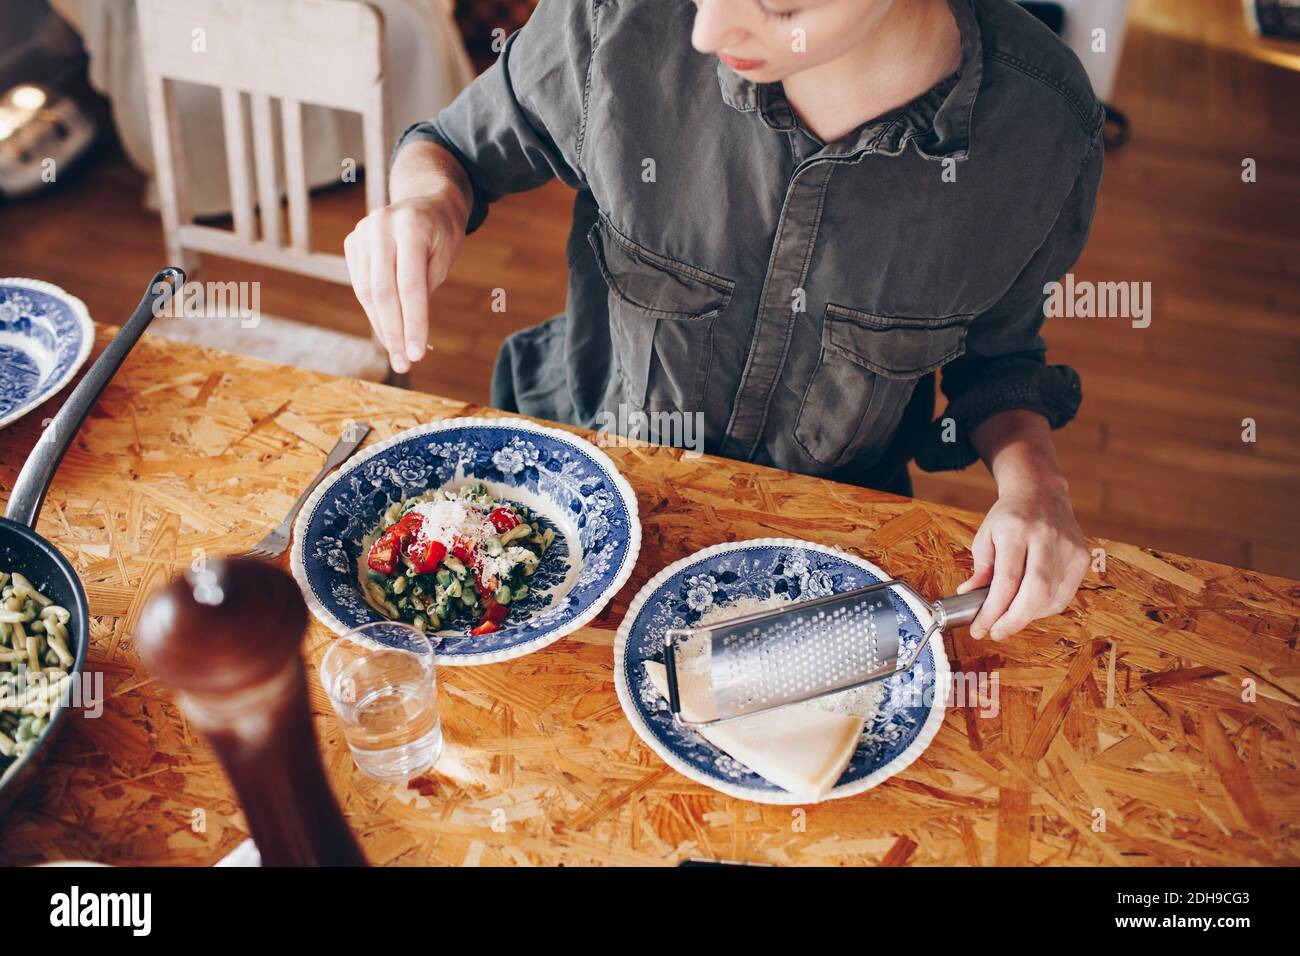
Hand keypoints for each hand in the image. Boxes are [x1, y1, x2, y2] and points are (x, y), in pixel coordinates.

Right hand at [344, 193, 466, 373]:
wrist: (425, 201)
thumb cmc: (442, 235)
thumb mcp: (444, 259)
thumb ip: (424, 290)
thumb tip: (408, 337)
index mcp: (410, 225)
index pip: (410, 285)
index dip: (414, 323)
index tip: (419, 354)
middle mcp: (380, 225)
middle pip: (383, 292)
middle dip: (394, 332)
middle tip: (406, 363)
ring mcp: (361, 232)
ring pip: (368, 292)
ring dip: (383, 328)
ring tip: (398, 355)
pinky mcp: (352, 243)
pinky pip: (361, 286)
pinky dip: (374, 312)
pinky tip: (388, 332)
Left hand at [956, 475, 1088, 639]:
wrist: (1041, 492)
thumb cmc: (1009, 517)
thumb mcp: (985, 536)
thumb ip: (980, 569)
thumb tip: (968, 596)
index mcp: (1016, 531)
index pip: (1006, 581)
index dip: (993, 611)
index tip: (980, 629)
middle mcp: (1046, 539)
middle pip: (1035, 592)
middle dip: (1014, 620)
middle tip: (996, 633)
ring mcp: (1068, 548)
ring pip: (1051, 597)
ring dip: (1027, 616)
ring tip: (1008, 619)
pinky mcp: (1081, 557)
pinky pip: (1064, 595)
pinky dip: (1045, 608)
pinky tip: (1029, 608)